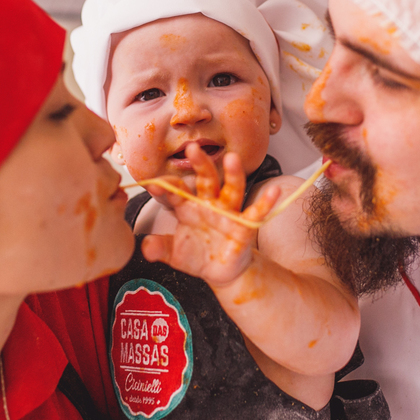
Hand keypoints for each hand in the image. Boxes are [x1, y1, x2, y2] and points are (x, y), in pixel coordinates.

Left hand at [140, 143, 280, 287]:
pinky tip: (274, 191)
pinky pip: (256, 212)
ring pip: (232, 188)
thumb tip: (145, 247)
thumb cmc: (196, 255)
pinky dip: (266, 202)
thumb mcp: (174, 254)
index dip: (166, 187)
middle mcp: (209, 204)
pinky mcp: (245, 226)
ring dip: (232, 174)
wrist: (219, 271)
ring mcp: (228, 213)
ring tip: (232, 158)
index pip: (177, 192)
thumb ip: (159, 248)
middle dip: (200, 164)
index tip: (154, 185)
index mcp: (189, 207)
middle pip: (206, 179)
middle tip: (192, 148)